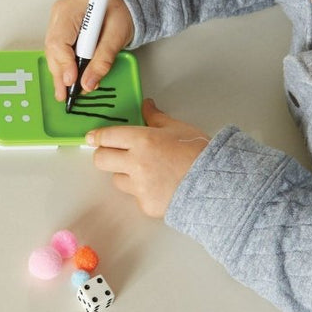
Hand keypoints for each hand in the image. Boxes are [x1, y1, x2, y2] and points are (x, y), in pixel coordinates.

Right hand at [44, 0, 133, 101]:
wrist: (122, 3)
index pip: (59, 41)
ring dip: (61, 75)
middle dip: (60, 75)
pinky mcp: (61, 33)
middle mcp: (58, 16)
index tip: (73, 81)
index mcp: (69, 10)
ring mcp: (57, 25)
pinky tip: (70, 81)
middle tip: (67, 95)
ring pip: (53, 55)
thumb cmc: (119, 11)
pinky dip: (65, 68)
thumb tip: (89, 83)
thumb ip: (103, 59)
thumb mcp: (117, 35)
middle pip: (52, 51)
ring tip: (67, 92)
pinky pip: (58, 54)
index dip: (64, 64)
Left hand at [87, 98, 210, 217]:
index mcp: (142, 140)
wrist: (218, 185)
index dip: (97, 137)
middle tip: (115, 154)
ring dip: (125, 175)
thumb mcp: (179, 128)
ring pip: (117, 179)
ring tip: (146, 171)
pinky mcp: (145, 205)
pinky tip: (160, 186)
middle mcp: (135, 164)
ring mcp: (139, 187)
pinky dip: (143, 192)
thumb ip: (157, 118)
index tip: (92, 138)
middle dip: (104, 155)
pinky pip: (135, 196)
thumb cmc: (201, 154)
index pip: (107, 136)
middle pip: (101, 160)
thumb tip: (147, 106)